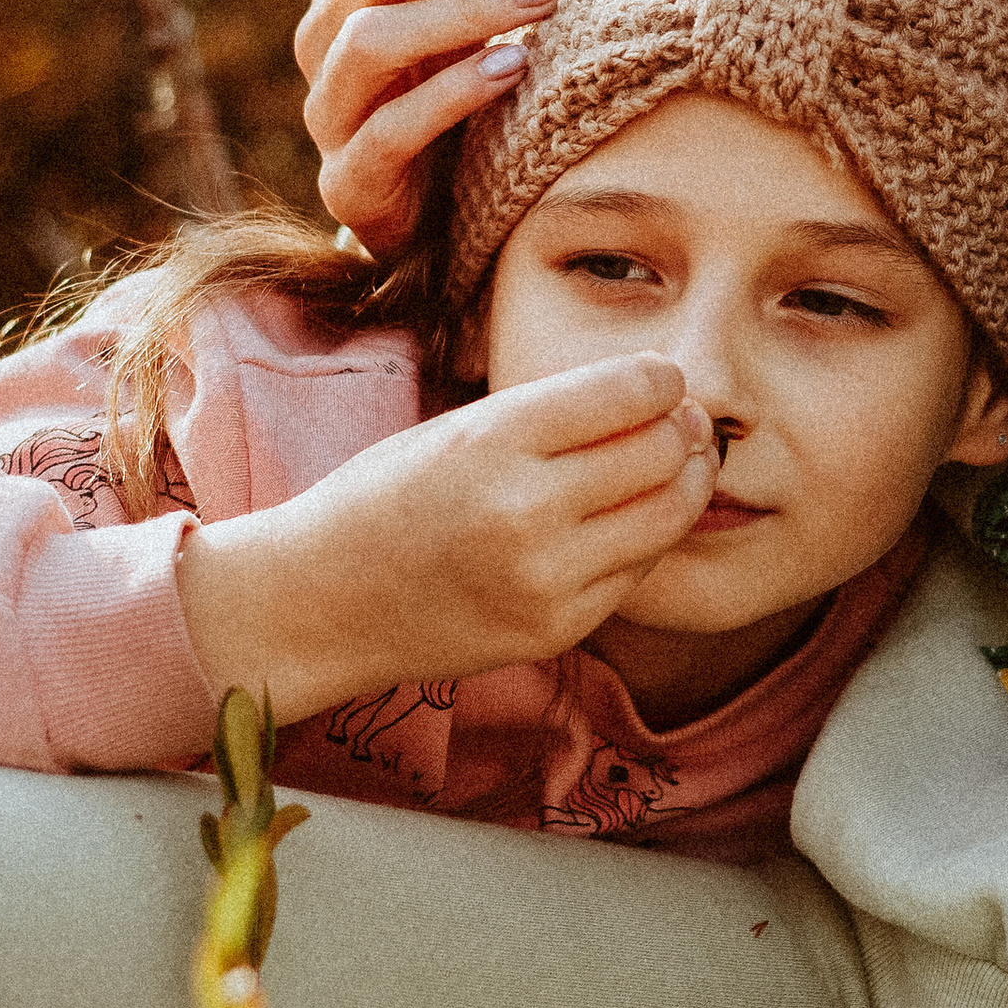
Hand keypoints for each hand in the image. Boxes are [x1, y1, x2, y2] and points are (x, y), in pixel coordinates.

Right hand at [173, 356, 716, 724]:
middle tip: (680, 421)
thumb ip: (555, 412)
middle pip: (662, 450)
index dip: (662, 378)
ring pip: (668, 516)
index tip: (660, 379)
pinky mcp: (554, 629)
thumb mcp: (460, 427)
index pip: (631, 391)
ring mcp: (543, 579)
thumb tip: (662, 395)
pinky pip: (638, 571)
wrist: (323, 601)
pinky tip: (624, 521)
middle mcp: (524, 510)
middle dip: (682, 427)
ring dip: (684, 482)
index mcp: (494, 439)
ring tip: (674, 465)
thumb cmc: (389, 497)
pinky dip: (645, 539)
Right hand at [297, 0, 622, 245]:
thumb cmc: (471, 95)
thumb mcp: (499, 7)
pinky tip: (513, 70)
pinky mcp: (347, 182)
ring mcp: (329, 107)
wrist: (440, 221)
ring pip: (373, 40)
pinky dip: (449, 95)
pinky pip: (386, 130)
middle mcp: (327, 29)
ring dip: (466, 8)